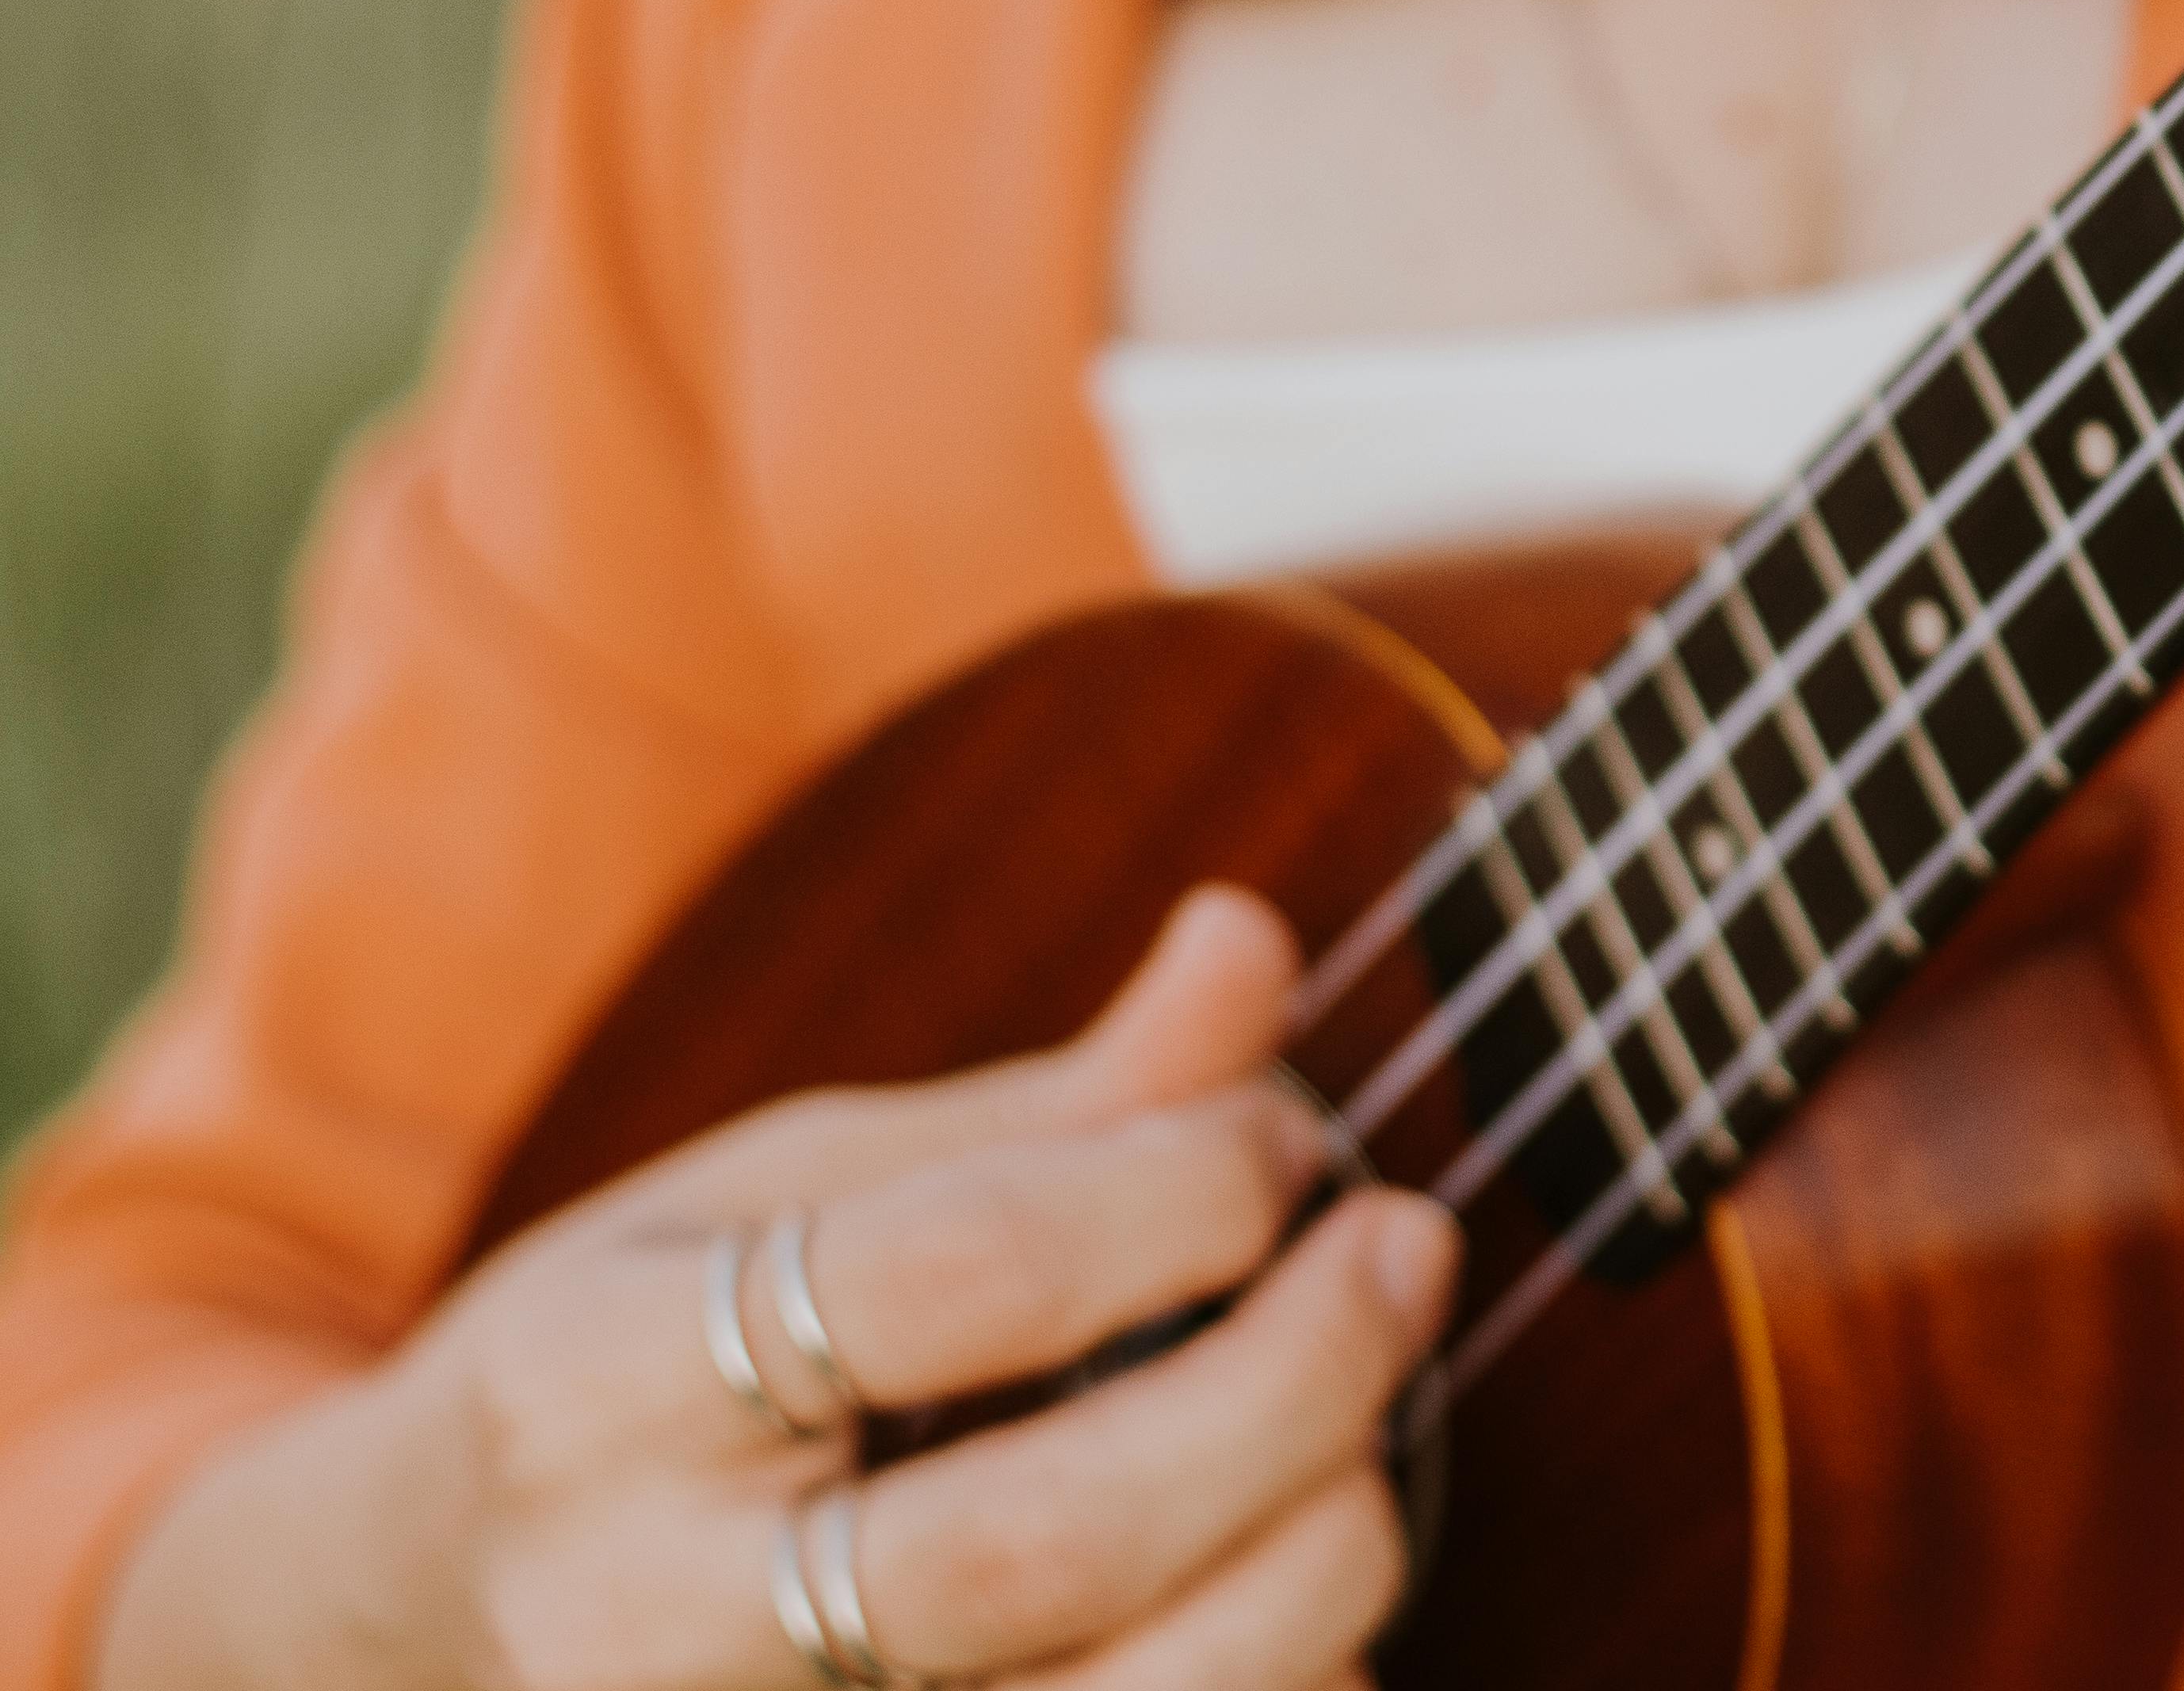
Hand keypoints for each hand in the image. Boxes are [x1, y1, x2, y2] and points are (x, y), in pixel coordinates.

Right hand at [102, 890, 1457, 1690]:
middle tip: (1409, 1253)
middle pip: (1044, 1539)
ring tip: (1380, 1442)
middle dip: (1290, 1385)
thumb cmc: (637, 1373)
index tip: (1285, 1133)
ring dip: (1310, 1566)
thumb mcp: (777, 1195)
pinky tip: (1315, 1611)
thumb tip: (1256, 944)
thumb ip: (1044, 1107)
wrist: (391, 1633)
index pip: (958, 1275)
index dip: (1178, 1188)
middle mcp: (638, 1622)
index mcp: (596, 1386)